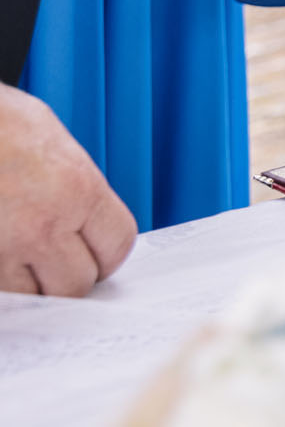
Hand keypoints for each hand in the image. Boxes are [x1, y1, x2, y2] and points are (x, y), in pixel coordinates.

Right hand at [0, 84, 134, 295]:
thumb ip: (76, 187)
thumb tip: (88, 218)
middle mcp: (44, 224)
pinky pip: (2, 294)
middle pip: (77, 283)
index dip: (106, 254)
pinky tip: (3, 256)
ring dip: (30, 285)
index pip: (117, 245)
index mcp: (78, 190)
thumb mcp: (54, 144)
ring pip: (34, 297)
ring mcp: (4, 249)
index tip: (95, 255)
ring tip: (21, 258)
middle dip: (68, 276)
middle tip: (55, 261)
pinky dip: (4, 286)